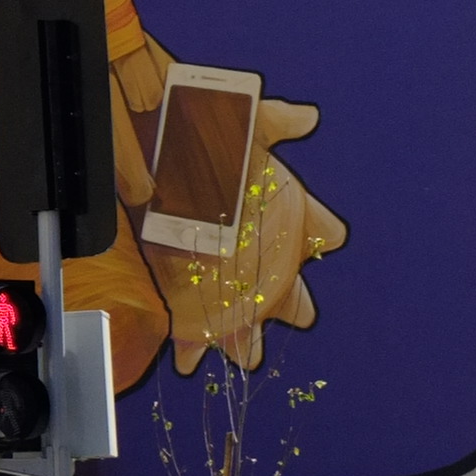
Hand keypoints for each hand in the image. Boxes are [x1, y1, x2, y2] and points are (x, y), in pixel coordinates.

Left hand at [153, 95, 345, 375]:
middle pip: (282, 283)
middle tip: (298, 317)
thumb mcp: (235, 124)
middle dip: (288, 305)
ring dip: (241, 336)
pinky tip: (186, 356)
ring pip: (240, 311)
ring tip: (242, 358)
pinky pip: (191, 318)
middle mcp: (256, 246)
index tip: (328, 237)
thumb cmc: (201, 133)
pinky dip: (190, 340)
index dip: (323, 231)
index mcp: (279, 211)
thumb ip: (270, 121)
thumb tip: (307, 117)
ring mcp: (221, 267)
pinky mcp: (181, 280)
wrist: (147, 137)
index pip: (316, 226)